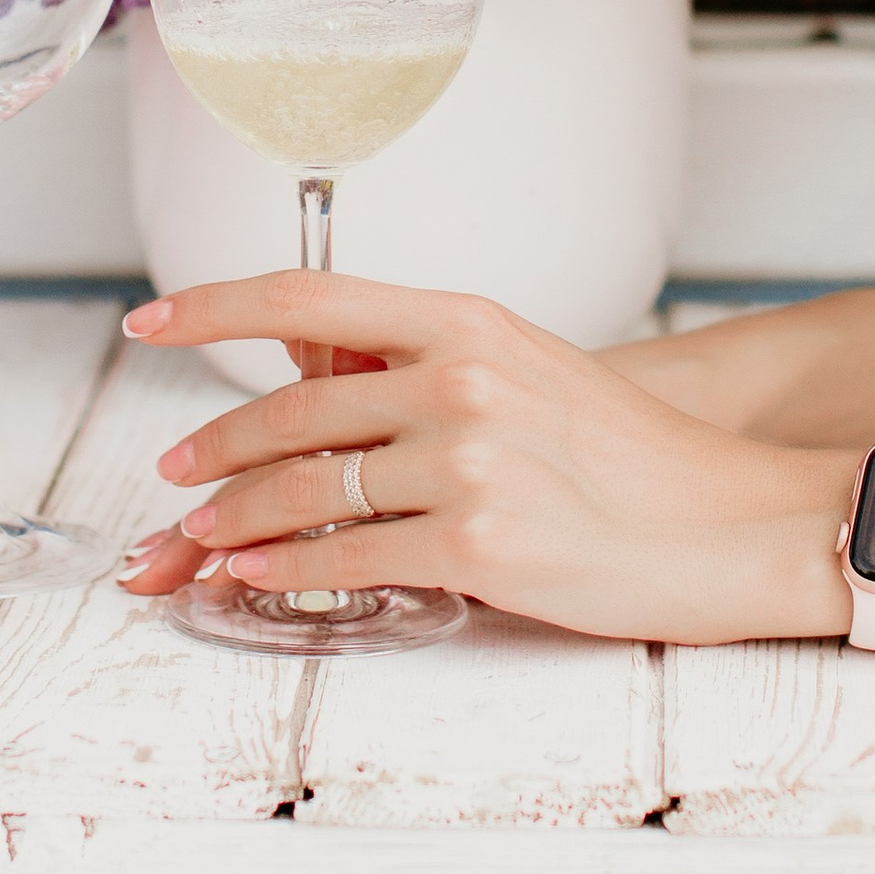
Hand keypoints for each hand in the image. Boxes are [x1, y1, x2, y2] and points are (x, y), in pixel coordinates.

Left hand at [115, 273, 855, 642]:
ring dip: (234, 520)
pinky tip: (255, 577)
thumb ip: (421, 364)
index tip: (149, 323)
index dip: (213, 308)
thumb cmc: (628, 454)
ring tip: (201, 536)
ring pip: (307, 488)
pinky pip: (346, 558)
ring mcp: (469, 461)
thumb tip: (313, 363)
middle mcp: (461, 380)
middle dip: (217, 449)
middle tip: (177, 472)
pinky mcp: (479, 543)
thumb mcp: (524, 370)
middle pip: (295, 409)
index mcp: (467, 322)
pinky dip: (284, 571)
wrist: (725, 521)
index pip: (309, 296)